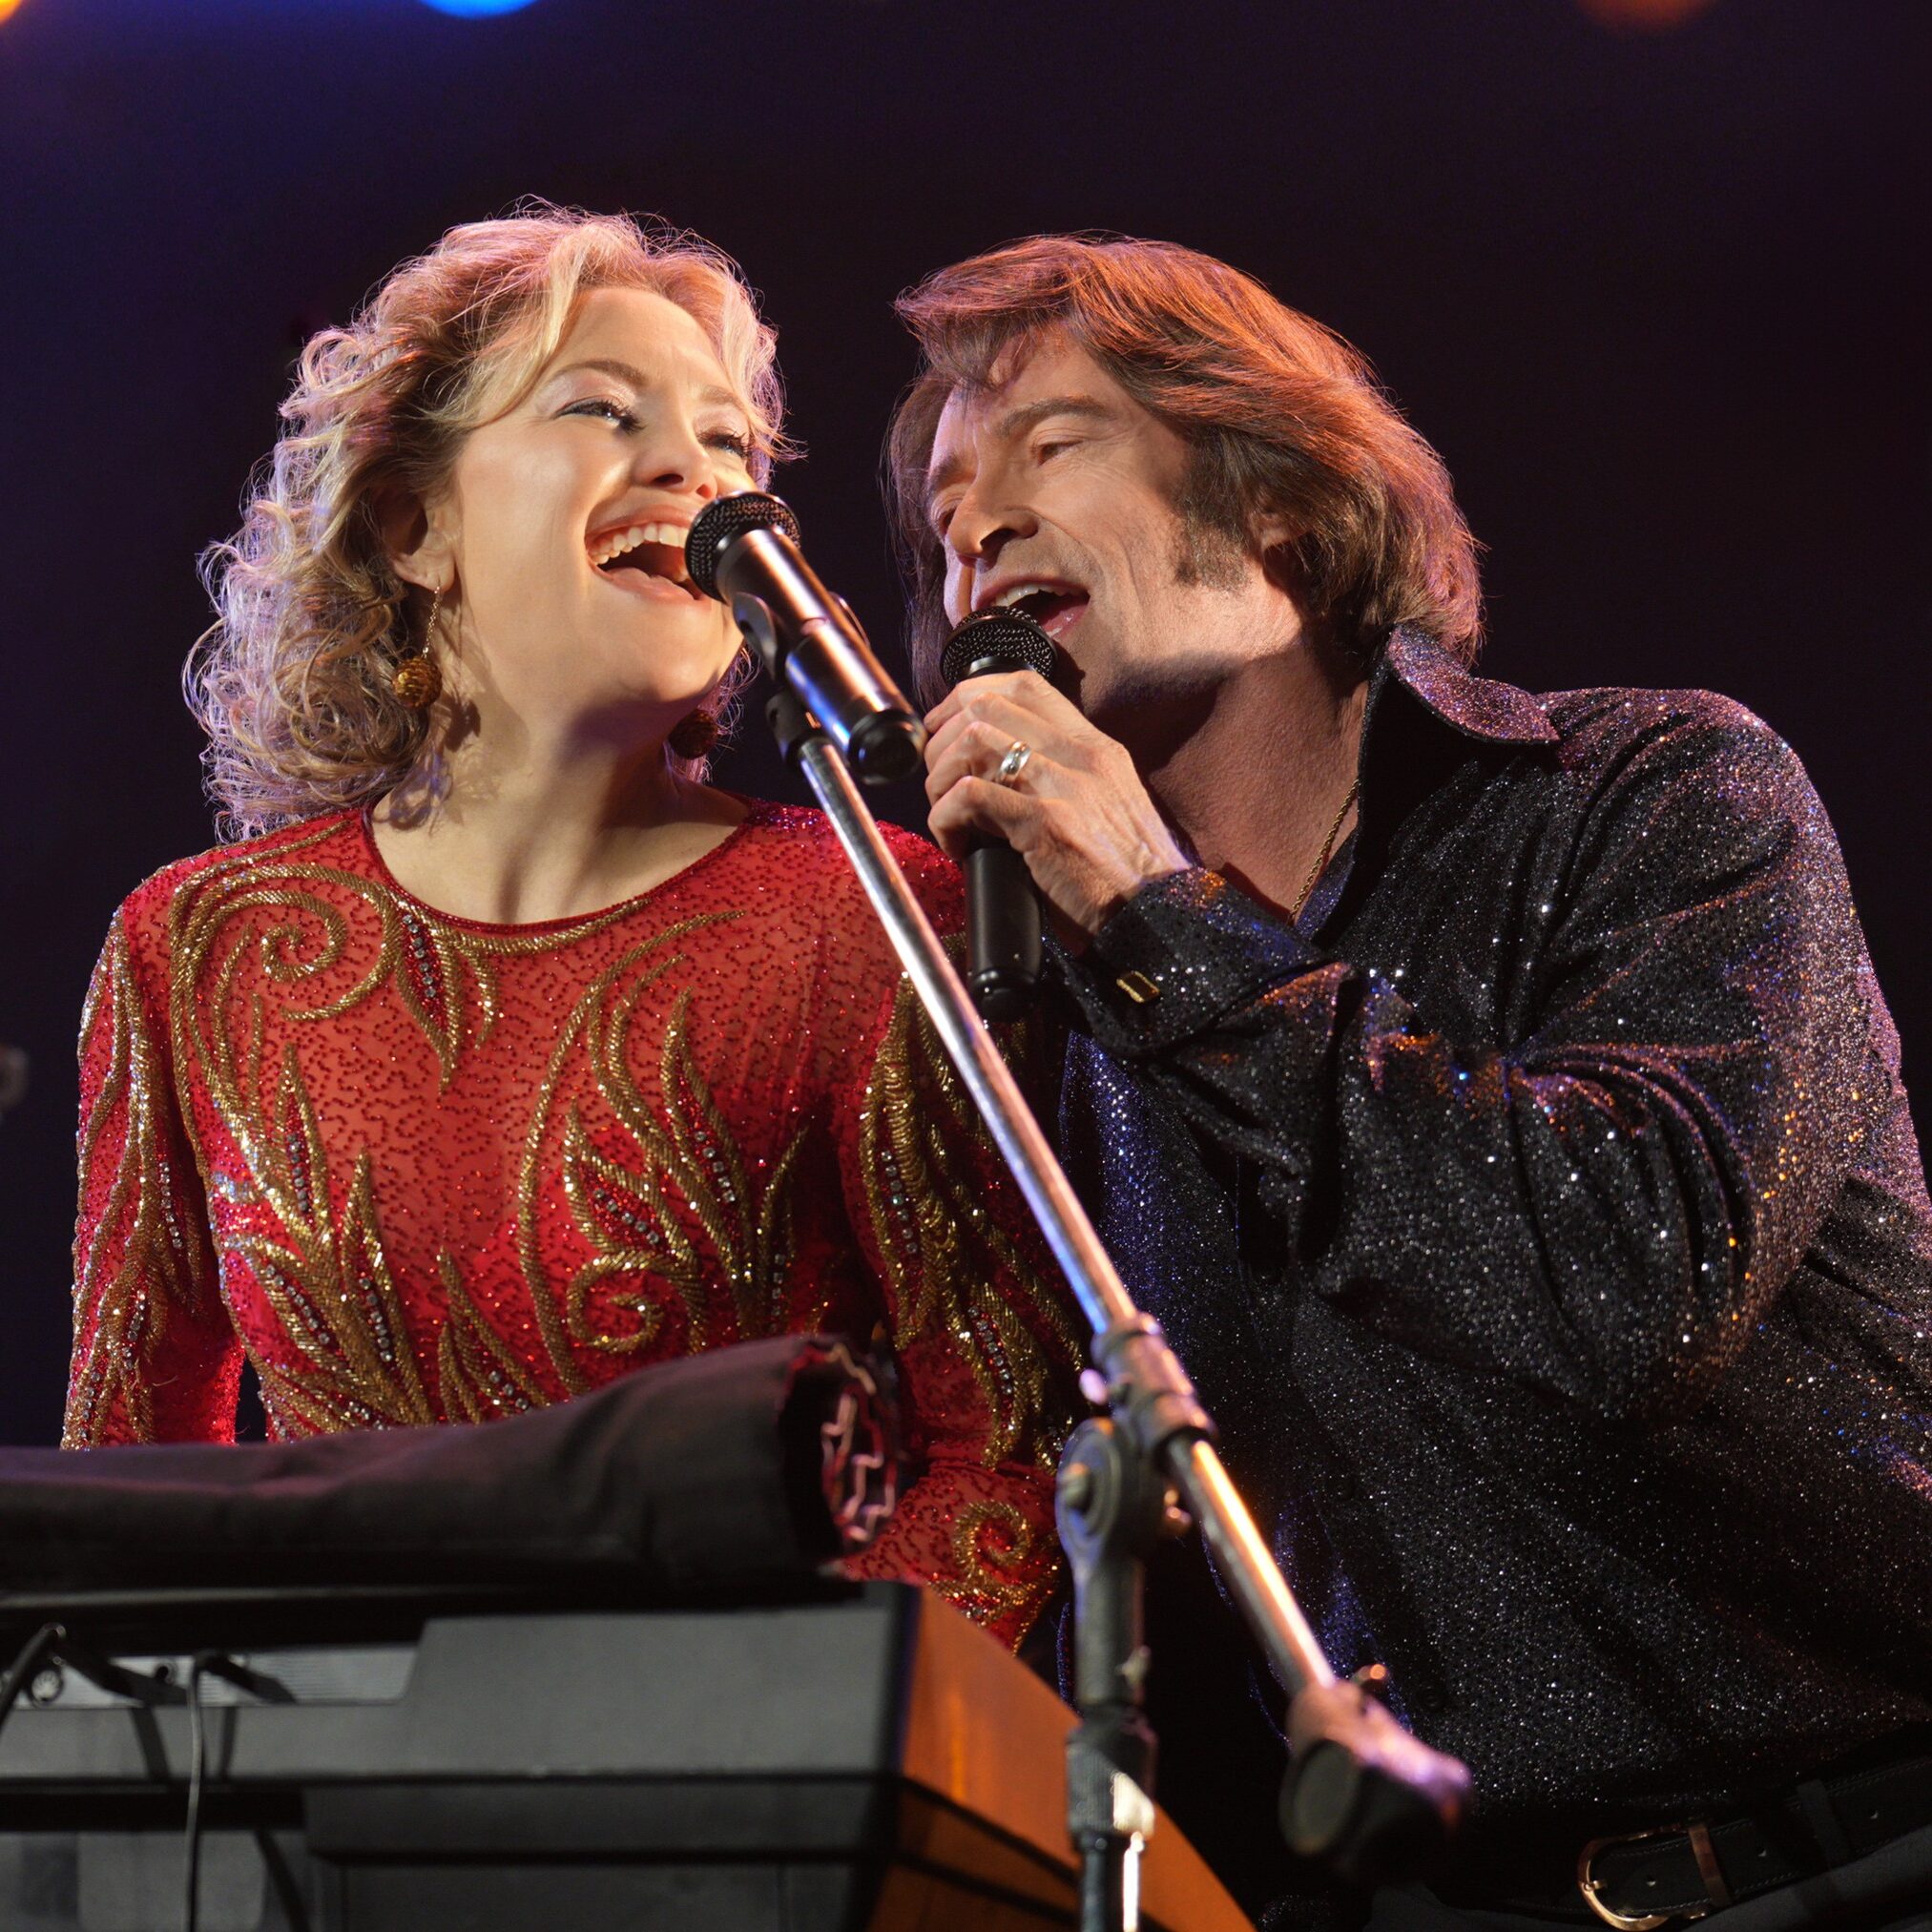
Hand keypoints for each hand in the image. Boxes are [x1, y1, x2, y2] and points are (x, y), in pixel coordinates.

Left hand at [923, 671, 1188, 943]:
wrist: (1156, 914)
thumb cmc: (1126, 872)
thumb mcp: (1106, 803)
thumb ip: (1065, 776)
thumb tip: (1003, 770)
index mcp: (1095, 746)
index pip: (1025, 684)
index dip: (971, 695)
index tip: (947, 725)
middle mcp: (1080, 755)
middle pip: (986, 705)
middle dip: (943, 739)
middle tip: (937, 779)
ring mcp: (1063, 786)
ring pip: (972, 742)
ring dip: (940, 779)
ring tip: (946, 815)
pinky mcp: (1044, 824)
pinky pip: (970, 797)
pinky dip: (947, 819)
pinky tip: (956, 845)